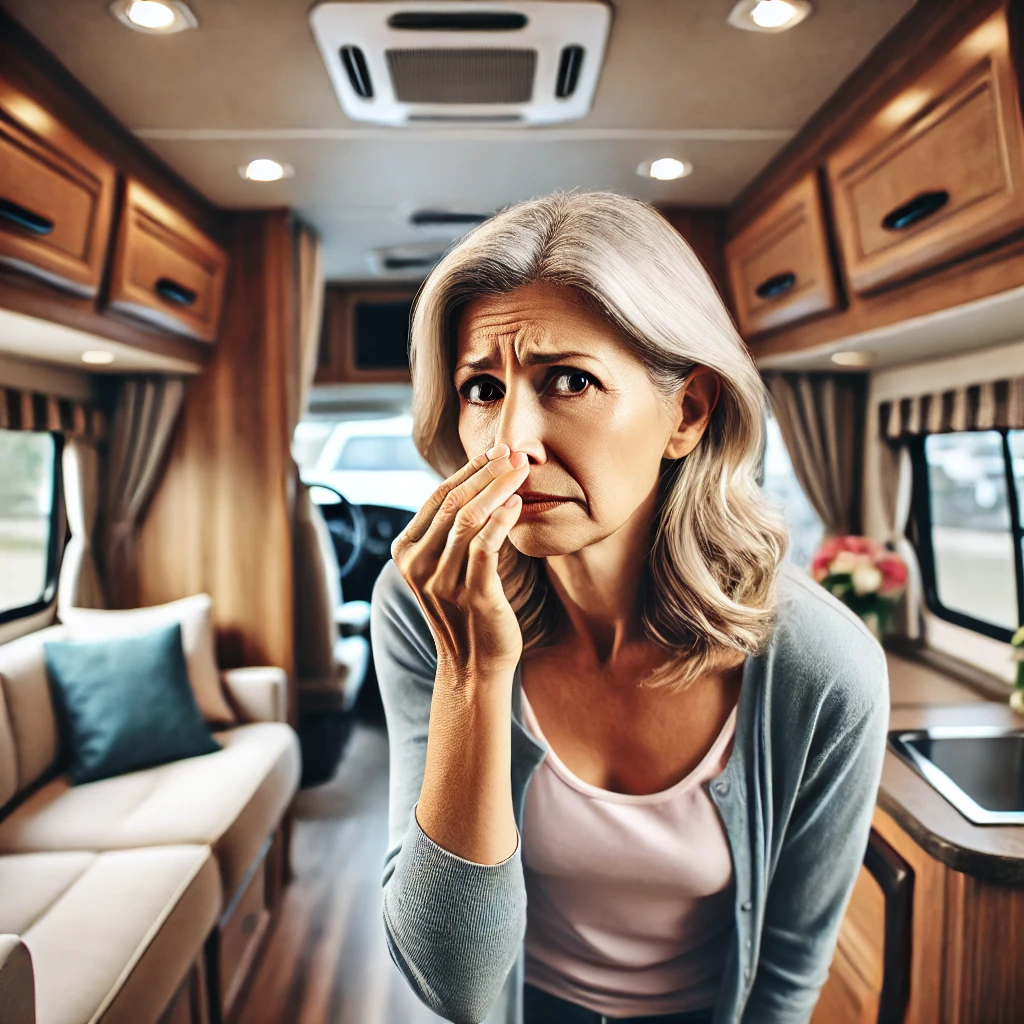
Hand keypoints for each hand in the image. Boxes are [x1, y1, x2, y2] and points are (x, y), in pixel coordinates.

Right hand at [391, 443, 529, 680]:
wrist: (473, 665)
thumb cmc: (466, 609)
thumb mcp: (445, 566)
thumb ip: (450, 530)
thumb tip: (477, 481)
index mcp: (406, 551)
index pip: (439, 496)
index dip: (470, 469)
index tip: (497, 450)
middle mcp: (417, 565)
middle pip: (454, 502)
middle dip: (487, 472)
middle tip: (515, 452)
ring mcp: (442, 581)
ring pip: (469, 519)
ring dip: (498, 489)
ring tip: (522, 471)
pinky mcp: (472, 595)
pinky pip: (485, 547)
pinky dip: (502, 520)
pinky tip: (517, 504)